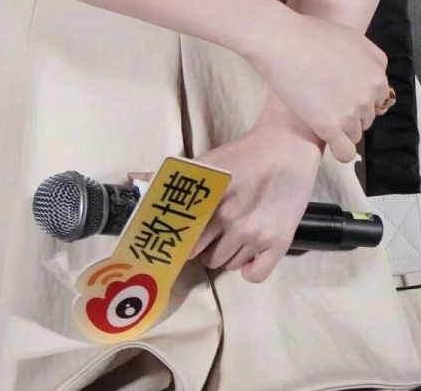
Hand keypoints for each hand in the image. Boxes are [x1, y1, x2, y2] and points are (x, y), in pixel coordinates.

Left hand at [127, 120, 322, 284]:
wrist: (287, 145)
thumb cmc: (244, 152)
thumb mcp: (206, 161)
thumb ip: (171, 177)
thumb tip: (133, 177)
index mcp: (210, 204)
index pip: (184, 242)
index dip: (180, 242)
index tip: (182, 238)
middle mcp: (232, 223)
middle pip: (204, 258)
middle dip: (202, 248)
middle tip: (209, 234)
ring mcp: (257, 236)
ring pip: (228, 265)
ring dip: (225, 255)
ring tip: (230, 236)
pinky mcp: (279, 244)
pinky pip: (255, 275)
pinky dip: (249, 269)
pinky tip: (249, 253)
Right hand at [246, 9, 389, 162]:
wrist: (282, 41)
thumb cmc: (311, 34)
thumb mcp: (352, 36)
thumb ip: (370, 58)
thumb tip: (372, 77)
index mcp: (377, 72)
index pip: (379, 99)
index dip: (359, 96)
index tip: (341, 92)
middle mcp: (369, 94)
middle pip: (367, 118)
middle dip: (350, 112)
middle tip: (326, 99)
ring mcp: (351, 111)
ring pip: (355, 135)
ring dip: (341, 128)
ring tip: (319, 111)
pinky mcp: (330, 126)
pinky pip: (344, 152)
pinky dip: (338, 149)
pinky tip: (326, 137)